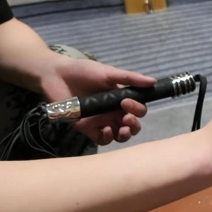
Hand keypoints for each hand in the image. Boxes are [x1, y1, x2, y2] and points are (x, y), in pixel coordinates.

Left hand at [41, 56, 156, 144]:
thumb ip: (130, 78)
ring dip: (125, 134)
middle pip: (132, 125)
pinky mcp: (88, 128)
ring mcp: (101, 121)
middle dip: (134, 125)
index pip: (138, 109)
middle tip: (127, 118)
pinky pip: (103, 139)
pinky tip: (107, 130)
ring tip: (122, 129)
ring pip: (120, 135)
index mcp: (121, 98)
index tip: (127, 102)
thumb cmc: (84, 71)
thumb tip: (153, 82)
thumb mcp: (109, 72)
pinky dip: (108, 138)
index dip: (137, 109)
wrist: (57, 75)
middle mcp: (114, 111)